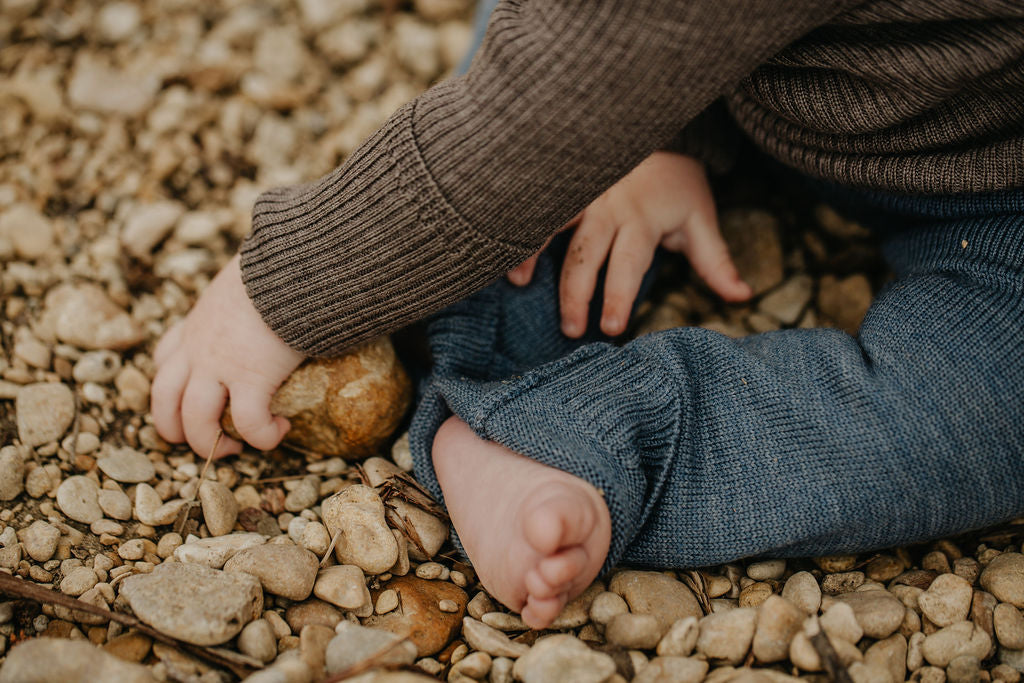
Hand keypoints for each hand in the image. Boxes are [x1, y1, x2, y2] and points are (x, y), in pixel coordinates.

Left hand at [151, 254, 303, 457]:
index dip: (173, 389)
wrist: (291, 264)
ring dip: (212, 444)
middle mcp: (198, 348)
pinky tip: (281, 430)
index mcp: (197, 324)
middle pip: (165, 399)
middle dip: (177, 429)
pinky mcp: (252, 377)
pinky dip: (263, 436)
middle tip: (206, 442)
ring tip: (237, 449)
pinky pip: (250, 423)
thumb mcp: (246, 279)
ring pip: (196, 420)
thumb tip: (275, 293)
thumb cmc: (277, 266)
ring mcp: (219, 365)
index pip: (166, 360)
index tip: (194, 399)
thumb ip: (247, 295)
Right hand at [508, 152, 750, 336]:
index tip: (611, 328)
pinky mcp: (560, 186)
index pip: (629, 264)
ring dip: (534, 255)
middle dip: (576, 293)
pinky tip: (506, 252)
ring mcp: (580, 194)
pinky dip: (519, 230)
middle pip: (586, 254)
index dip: (618, 296)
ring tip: (521, 285)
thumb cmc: (676, 184)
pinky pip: (535, 208)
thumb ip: (715, 261)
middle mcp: (608, 208)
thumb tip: (744, 296)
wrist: (651, 128)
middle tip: (572, 330)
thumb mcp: (700, 219)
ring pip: (551, 225)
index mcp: (642, 220)